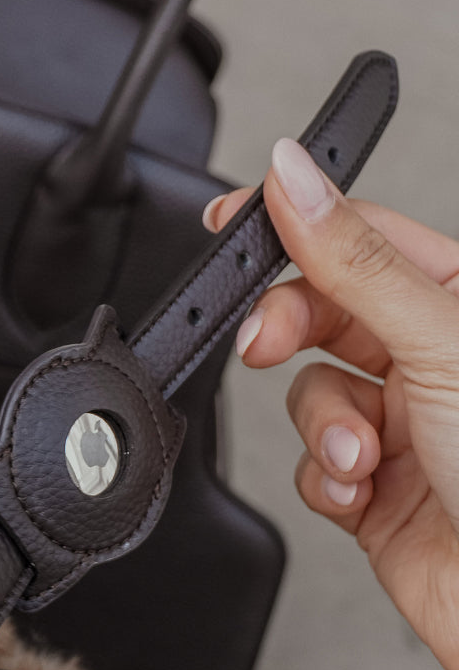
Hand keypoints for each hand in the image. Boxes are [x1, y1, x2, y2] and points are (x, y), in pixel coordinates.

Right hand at [204, 138, 458, 669]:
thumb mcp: (437, 340)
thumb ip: (354, 260)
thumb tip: (292, 177)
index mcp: (458, 302)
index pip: (360, 236)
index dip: (294, 223)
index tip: (233, 220)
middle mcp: (431, 359)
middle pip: (321, 314)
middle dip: (288, 333)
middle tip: (264, 343)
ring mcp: (401, 426)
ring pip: (310, 395)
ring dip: (323, 429)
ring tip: (359, 455)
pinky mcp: (374, 491)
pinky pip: (311, 467)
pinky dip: (324, 481)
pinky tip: (361, 492)